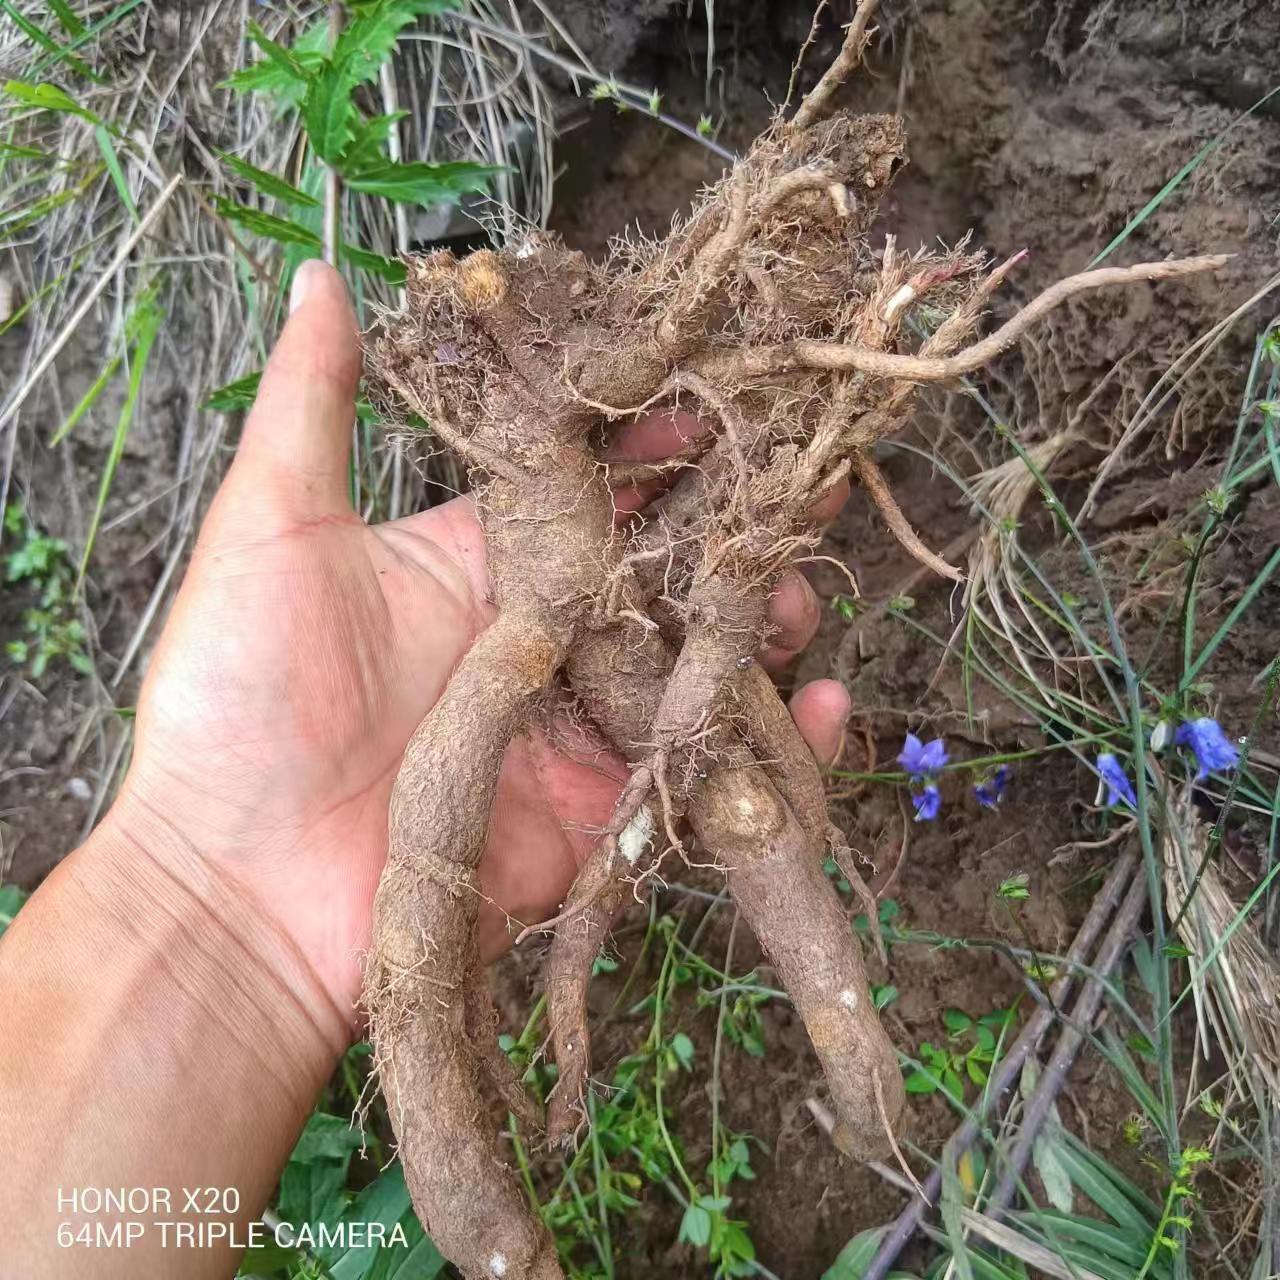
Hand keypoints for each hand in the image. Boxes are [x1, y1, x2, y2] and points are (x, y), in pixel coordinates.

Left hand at [120, 260, 852, 1028]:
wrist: (234, 892)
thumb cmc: (237, 701)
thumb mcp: (269, 532)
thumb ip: (311, 405)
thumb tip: (322, 274)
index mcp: (475, 566)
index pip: (585, 488)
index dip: (647, 443)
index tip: (710, 400)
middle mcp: (535, 640)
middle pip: (655, 575)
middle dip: (724, 536)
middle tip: (793, 495)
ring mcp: (570, 729)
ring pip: (689, 665)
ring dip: (754, 629)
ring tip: (798, 595)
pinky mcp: (594, 816)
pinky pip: (694, 771)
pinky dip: (768, 749)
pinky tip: (819, 707)